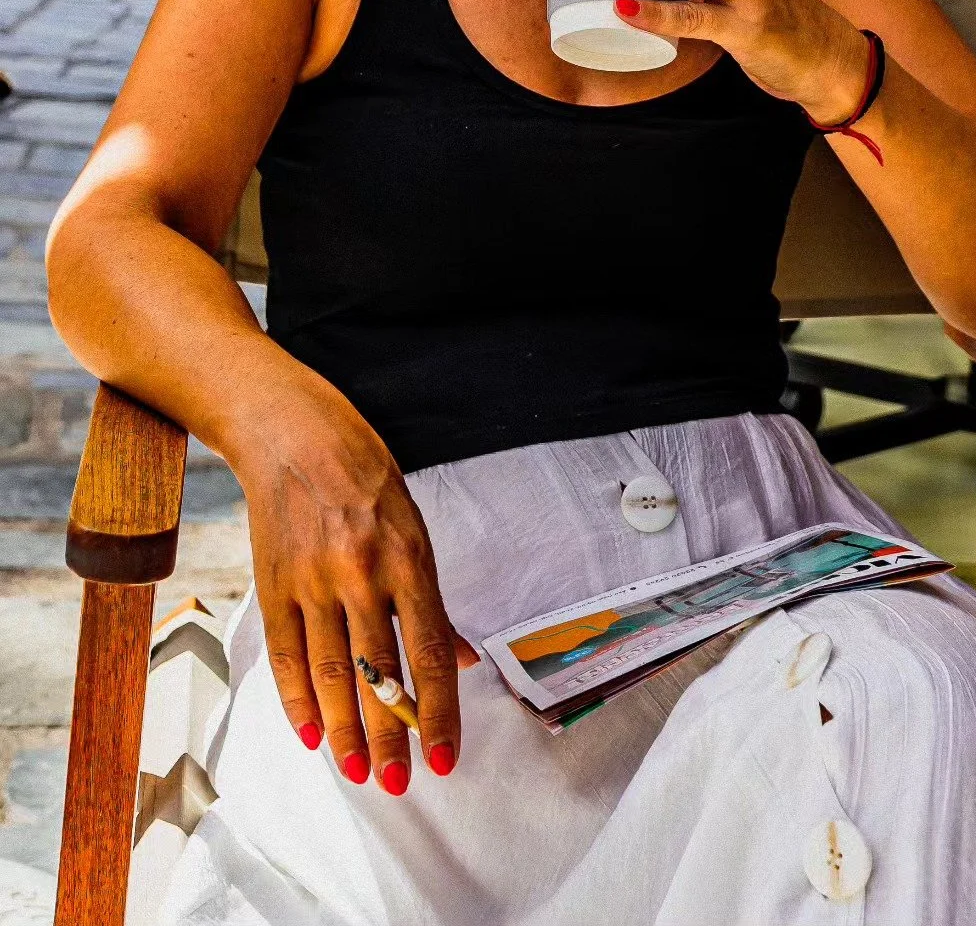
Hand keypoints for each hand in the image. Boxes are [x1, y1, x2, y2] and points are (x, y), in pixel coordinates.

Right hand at [232, 397, 478, 796]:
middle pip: (378, 673)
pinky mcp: (272, 585)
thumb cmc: (365, 476)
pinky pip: (286, 656)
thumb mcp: (414, 527)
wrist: (293, 433)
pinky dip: (297, 702)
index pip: (430, 651)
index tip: (445, 757)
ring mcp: (311, 581)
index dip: (438, 711)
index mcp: (407, 559)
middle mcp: (360, 574)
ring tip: (357, 772)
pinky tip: (312, 734)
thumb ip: (432, 600)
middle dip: (390, 736)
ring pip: (330, 676)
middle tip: (397, 782)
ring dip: (345, 732)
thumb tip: (463, 659)